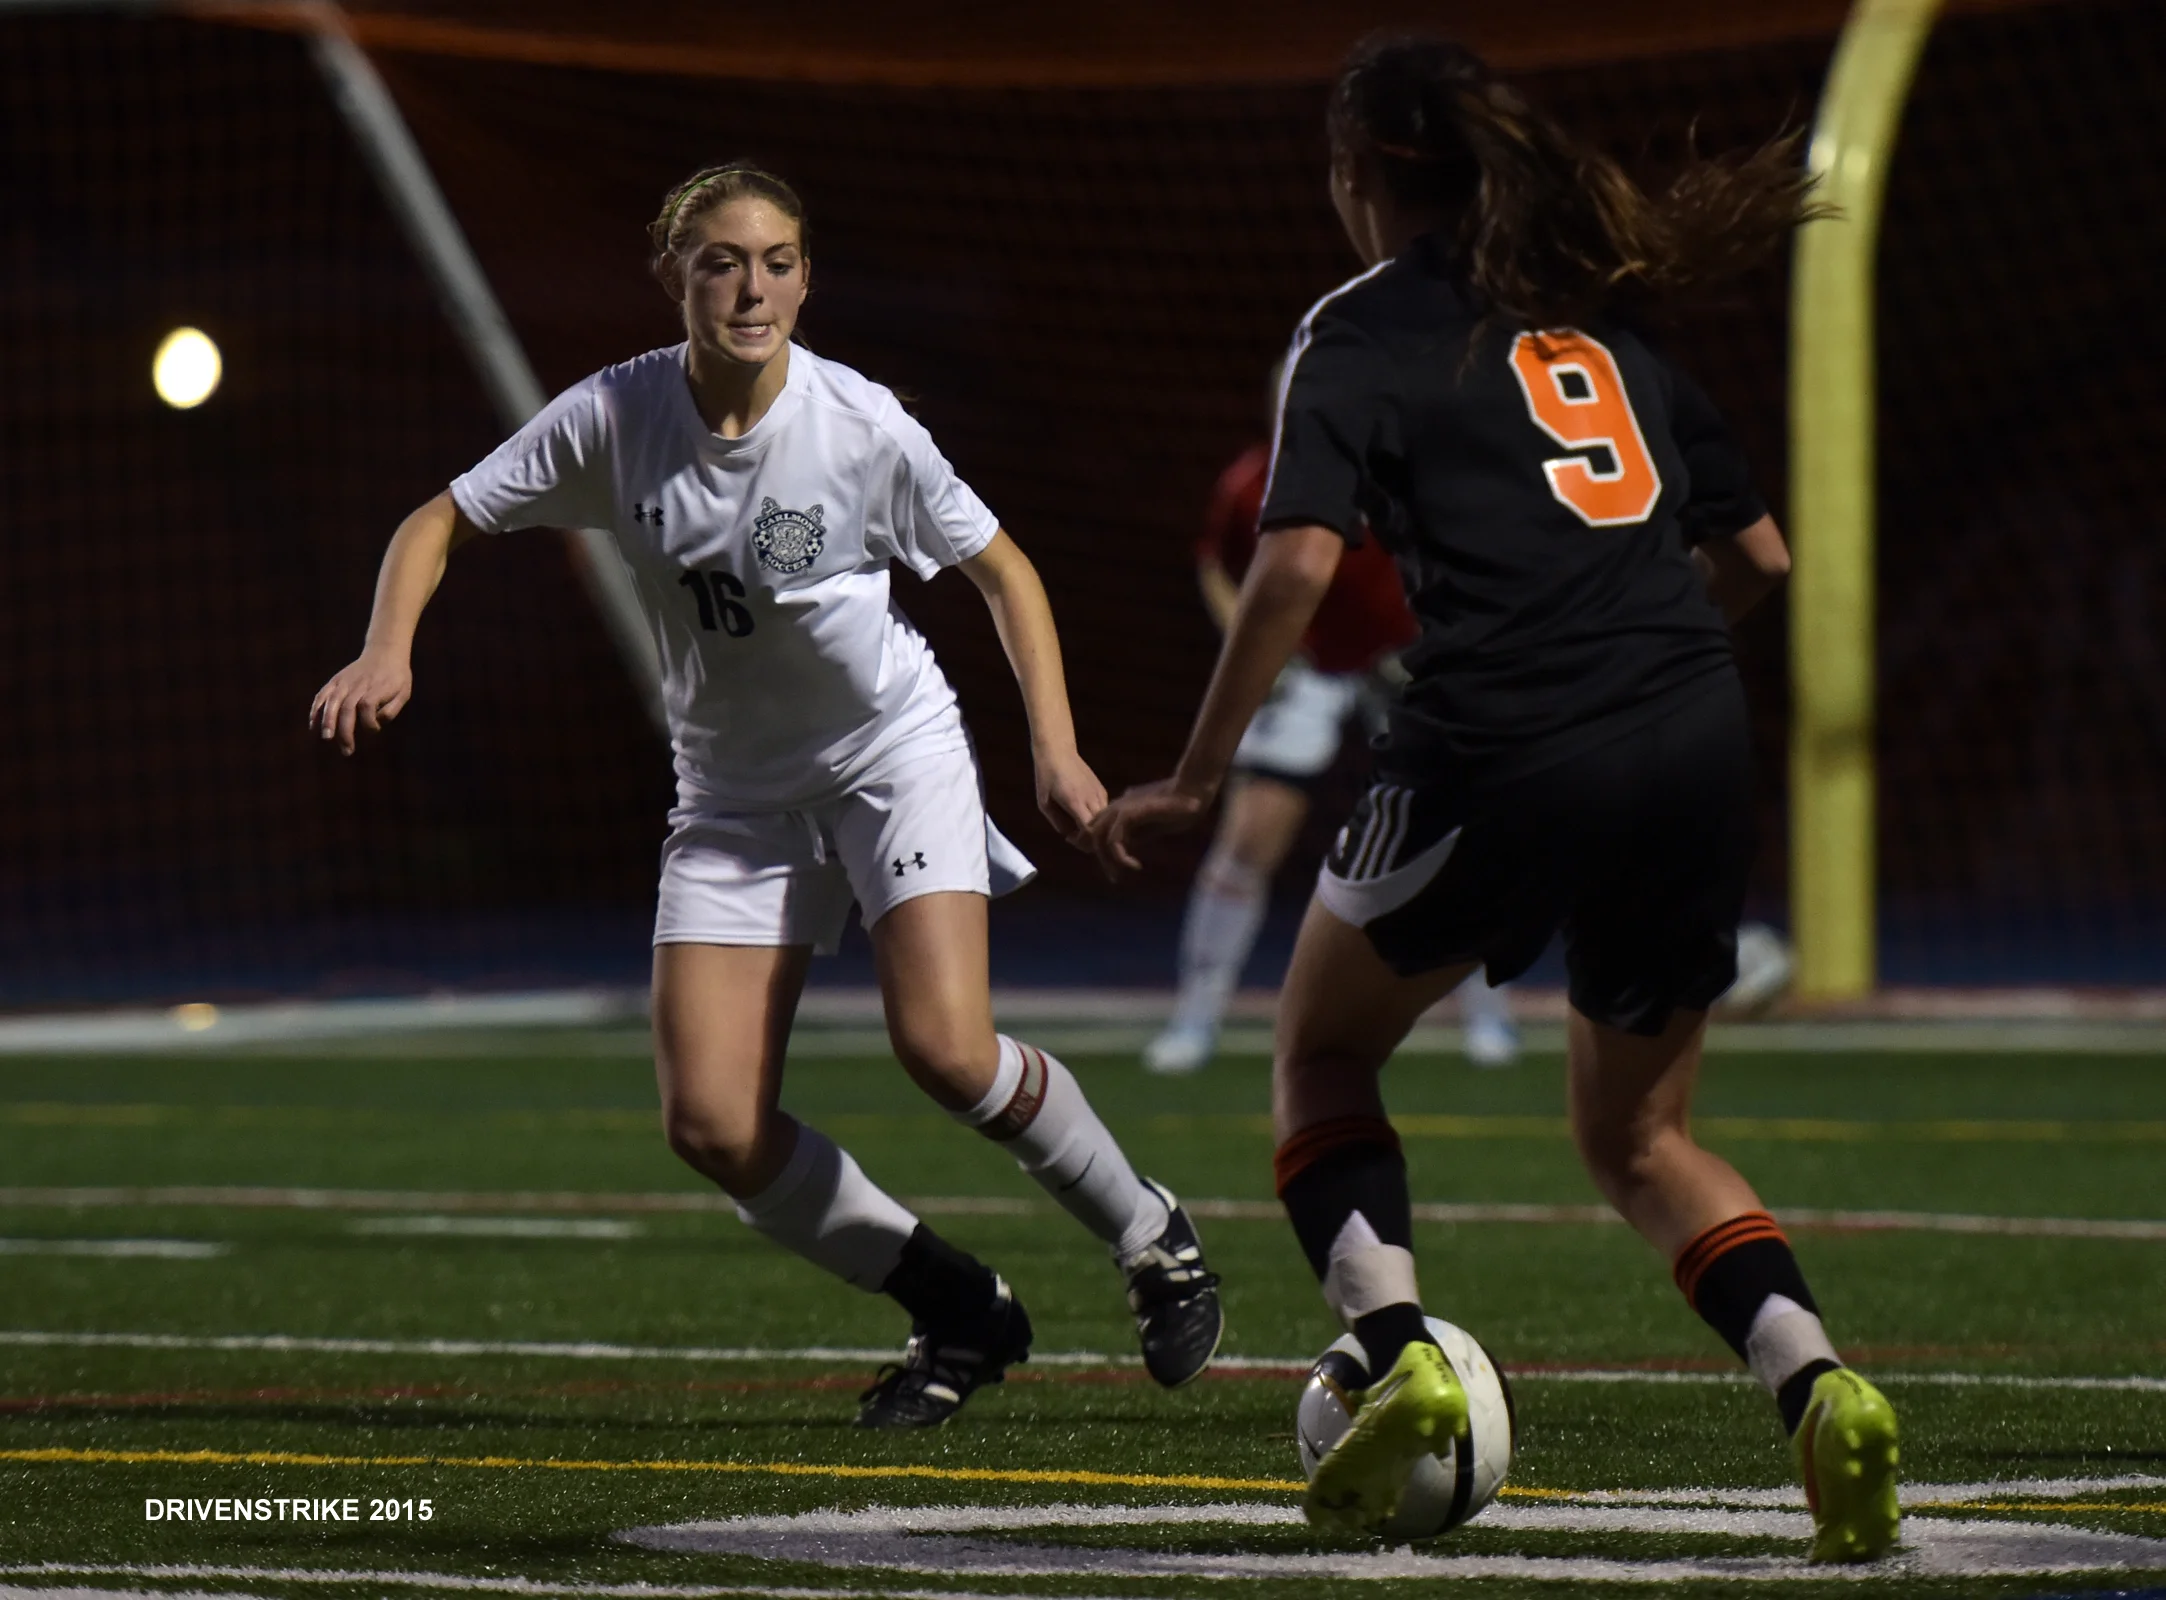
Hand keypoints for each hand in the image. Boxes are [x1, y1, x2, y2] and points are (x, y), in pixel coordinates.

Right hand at [309, 649, 412, 755]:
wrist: (384, 651)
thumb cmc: (396, 677)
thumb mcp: (403, 692)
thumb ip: (392, 709)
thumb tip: (377, 722)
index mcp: (377, 687)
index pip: (368, 706)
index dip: (370, 722)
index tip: (374, 729)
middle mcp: (358, 685)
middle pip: (348, 708)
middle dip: (345, 731)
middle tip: (347, 751)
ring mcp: (344, 682)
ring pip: (332, 702)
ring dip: (327, 721)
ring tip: (326, 738)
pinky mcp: (335, 681)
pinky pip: (322, 695)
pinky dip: (316, 710)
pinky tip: (313, 726)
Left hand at [1035, 747, 1109, 847]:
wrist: (1058, 752)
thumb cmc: (1046, 777)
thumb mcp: (1044, 803)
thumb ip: (1057, 822)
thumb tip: (1070, 837)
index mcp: (1075, 802)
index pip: (1089, 831)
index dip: (1083, 842)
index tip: (1071, 840)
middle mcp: (1091, 798)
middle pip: (1100, 829)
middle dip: (1089, 838)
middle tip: (1075, 837)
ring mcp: (1099, 793)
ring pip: (1105, 820)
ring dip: (1094, 828)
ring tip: (1079, 827)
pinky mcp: (1102, 789)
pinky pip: (1104, 810)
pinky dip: (1097, 818)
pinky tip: (1084, 815)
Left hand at [1086, 776, 1213, 878]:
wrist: (1192, 790)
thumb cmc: (1178, 806)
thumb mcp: (1153, 825)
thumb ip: (1138, 833)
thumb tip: (1127, 846)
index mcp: (1121, 807)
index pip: (1098, 830)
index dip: (1100, 850)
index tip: (1113, 870)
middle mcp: (1117, 806)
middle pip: (1094, 836)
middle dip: (1102, 859)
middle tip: (1115, 878)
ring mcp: (1120, 808)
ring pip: (1099, 839)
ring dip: (1108, 861)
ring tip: (1119, 877)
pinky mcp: (1128, 814)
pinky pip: (1113, 841)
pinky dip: (1120, 857)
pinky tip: (1135, 866)